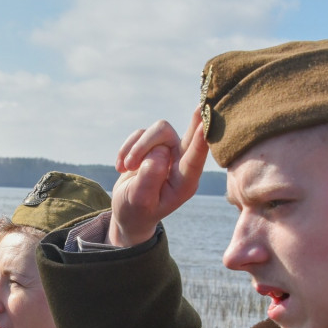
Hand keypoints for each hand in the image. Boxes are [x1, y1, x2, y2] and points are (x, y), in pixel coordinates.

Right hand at [108, 110, 208, 246]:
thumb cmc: (137, 211)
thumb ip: (150, 178)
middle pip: (181, 136)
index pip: (194, 160)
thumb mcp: (140, 201)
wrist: (128, 211)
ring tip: (127, 168)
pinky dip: (127, 149)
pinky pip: (141, 134)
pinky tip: (122, 167)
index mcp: (184, 183)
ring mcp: (169, 152)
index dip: (199, 142)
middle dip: (181, 129)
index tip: (204, 126)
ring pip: (157, 131)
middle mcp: (181, 164)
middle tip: (190, 116)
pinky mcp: (154, 145)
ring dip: (136, 148)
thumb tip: (158, 151)